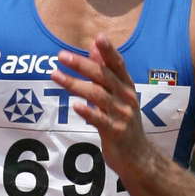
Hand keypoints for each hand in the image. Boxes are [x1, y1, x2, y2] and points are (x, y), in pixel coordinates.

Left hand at [52, 36, 147, 174]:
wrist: (138, 158)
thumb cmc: (124, 124)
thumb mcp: (118, 96)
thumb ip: (106, 73)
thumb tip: (93, 49)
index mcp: (127, 87)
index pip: (118, 65)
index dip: (109, 51)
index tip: (98, 37)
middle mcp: (126, 98)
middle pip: (103, 77)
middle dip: (82, 64)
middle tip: (62, 55)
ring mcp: (121, 115)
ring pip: (97, 95)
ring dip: (75, 84)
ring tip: (55, 75)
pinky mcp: (115, 132)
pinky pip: (100, 120)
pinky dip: (88, 112)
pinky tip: (76, 106)